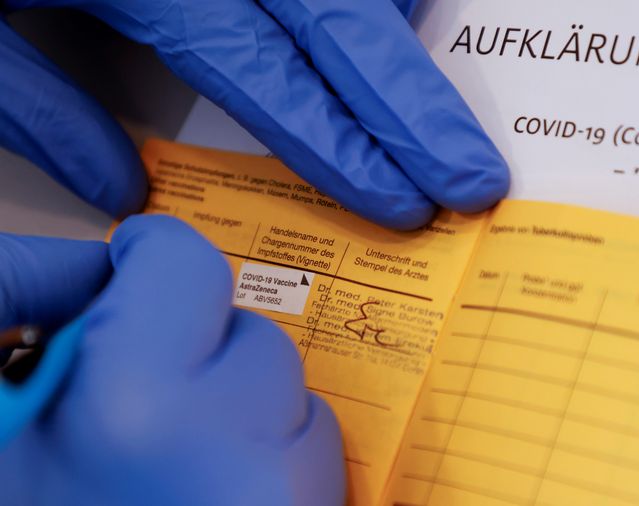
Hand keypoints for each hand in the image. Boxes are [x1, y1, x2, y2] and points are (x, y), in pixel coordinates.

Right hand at [0, 217, 344, 504]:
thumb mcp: (9, 430)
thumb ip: (41, 328)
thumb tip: (92, 273)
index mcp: (136, 406)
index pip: (187, 265)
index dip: (154, 258)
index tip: (141, 265)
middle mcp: (233, 449)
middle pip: (252, 335)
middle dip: (201, 353)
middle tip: (146, 400)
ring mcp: (290, 498)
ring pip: (294, 393)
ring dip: (247, 410)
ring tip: (179, 465)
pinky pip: (316, 453)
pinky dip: (276, 456)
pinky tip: (217, 493)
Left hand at [1, 0, 508, 228]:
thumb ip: (38, 108)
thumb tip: (120, 186)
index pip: (267, 74)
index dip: (341, 143)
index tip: (402, 202)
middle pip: (337, 18)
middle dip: (414, 107)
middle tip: (474, 178)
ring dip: (399, 32)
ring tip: (439, 103)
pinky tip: (390, 14)